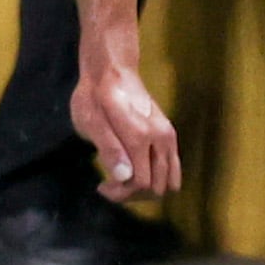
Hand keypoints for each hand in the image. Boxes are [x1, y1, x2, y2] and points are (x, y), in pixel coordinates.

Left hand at [69, 50, 182, 201]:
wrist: (112, 70)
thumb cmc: (94, 95)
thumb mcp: (90, 121)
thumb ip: (108, 148)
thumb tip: (124, 177)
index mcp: (140, 136)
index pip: (141, 183)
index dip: (121, 193)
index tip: (102, 186)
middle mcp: (161, 138)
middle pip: (158, 187)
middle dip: (133, 194)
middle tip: (111, 184)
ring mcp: (168, 137)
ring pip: (169, 181)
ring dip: (147, 189)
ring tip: (124, 180)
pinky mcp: (170, 135)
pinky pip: (173, 168)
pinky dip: (158, 178)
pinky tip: (136, 170)